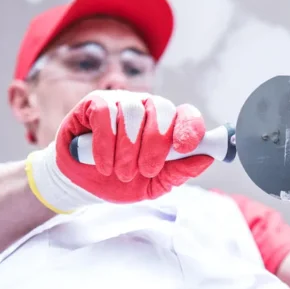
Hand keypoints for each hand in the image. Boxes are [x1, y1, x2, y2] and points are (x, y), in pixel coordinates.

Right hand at [25, 90, 213, 213]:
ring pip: (133, 113)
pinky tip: (102, 164)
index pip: (185, 114)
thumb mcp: (153, 184)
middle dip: (155, 144)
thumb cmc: (119, 181)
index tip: (185, 147)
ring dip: (127, 148)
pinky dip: (104, 143)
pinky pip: (105, 114)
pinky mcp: (94, 104)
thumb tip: (207, 157)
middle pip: (161, 109)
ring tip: (120, 172)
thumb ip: (178, 171)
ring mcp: (120, 102)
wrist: (82, 185)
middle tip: (145, 170)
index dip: (190, 127)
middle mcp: (145, 108)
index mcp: (164, 125)